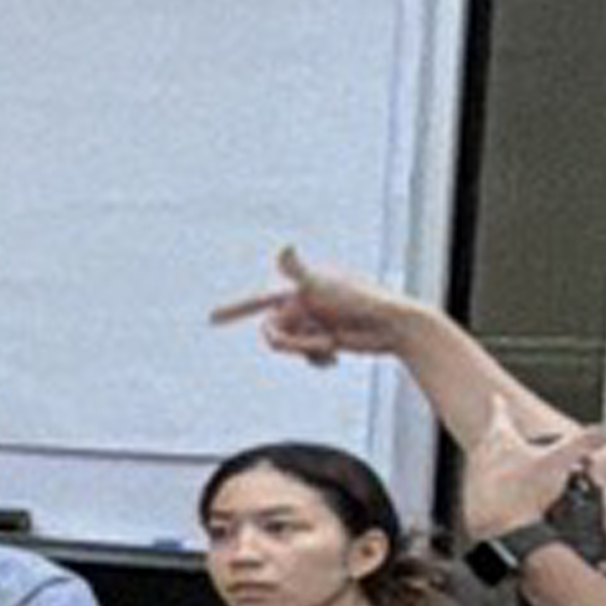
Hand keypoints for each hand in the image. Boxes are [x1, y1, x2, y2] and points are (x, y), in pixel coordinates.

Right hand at [212, 238, 416, 368]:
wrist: (394, 326)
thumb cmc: (360, 300)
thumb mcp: (322, 286)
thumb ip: (298, 270)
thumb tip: (284, 246)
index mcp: (299, 289)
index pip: (259, 300)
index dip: (234, 309)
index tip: (211, 318)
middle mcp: (303, 304)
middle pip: (272, 330)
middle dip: (290, 340)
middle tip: (316, 341)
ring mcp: (314, 323)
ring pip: (287, 346)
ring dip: (306, 349)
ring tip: (331, 345)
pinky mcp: (326, 340)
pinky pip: (304, 357)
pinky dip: (316, 358)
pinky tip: (335, 358)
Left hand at [460, 411, 592, 537]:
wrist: (501, 531)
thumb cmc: (524, 494)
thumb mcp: (559, 462)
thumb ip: (582, 443)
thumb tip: (602, 433)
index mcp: (500, 442)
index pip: (500, 416)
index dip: (500, 406)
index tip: (496, 398)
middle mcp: (482, 457)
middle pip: (490, 439)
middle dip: (501, 434)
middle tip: (506, 432)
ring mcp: (474, 479)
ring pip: (486, 462)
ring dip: (500, 460)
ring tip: (515, 466)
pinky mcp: (473, 500)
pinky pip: (486, 487)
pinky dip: (499, 485)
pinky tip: (512, 494)